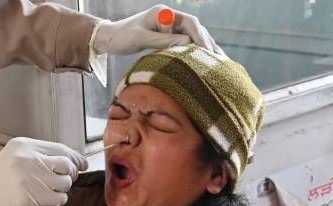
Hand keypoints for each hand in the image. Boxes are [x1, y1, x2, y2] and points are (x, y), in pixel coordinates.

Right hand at [0, 137, 87, 205]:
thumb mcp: (15, 156)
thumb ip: (40, 155)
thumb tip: (75, 162)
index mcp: (25, 145)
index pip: (61, 149)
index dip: (76, 158)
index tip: (83, 165)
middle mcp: (28, 158)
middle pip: (67, 164)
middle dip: (71, 174)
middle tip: (64, 180)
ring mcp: (29, 176)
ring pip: (65, 182)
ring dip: (63, 189)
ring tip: (52, 191)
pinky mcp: (30, 195)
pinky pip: (59, 197)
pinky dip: (59, 200)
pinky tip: (51, 200)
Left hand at [92, 5, 223, 55]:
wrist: (111, 39)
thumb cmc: (123, 37)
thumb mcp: (142, 39)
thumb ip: (163, 41)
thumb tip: (186, 44)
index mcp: (164, 13)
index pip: (189, 22)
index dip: (200, 36)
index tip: (206, 51)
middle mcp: (170, 18)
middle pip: (196, 30)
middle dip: (208, 44)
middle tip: (220, 60)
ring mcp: (170, 28)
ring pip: (194, 38)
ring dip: (206, 50)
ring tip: (221, 64)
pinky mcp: (168, 38)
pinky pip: (186, 45)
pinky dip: (196, 54)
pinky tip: (207, 65)